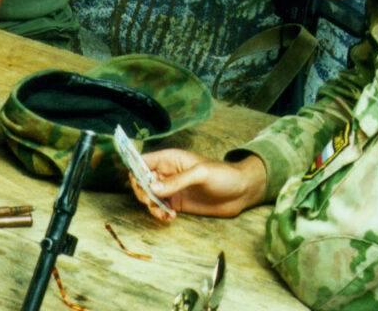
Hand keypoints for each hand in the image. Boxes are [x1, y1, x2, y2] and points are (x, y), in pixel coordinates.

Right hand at [129, 149, 266, 220]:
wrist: (242, 192)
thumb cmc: (224, 175)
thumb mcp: (201, 174)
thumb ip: (177, 181)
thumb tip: (153, 187)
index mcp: (170, 159)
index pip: (143, 161)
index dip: (136, 171)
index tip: (139, 184)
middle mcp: (167, 173)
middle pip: (142, 181)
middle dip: (143, 193)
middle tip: (152, 202)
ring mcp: (172, 189)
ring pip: (149, 197)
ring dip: (152, 206)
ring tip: (165, 213)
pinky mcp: (178, 203)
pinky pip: (161, 208)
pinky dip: (161, 214)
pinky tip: (171, 217)